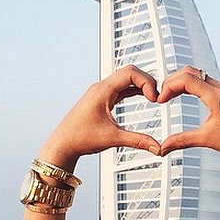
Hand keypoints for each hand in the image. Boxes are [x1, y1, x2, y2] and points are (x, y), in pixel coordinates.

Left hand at [38, 65, 161, 169]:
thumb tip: (157, 147)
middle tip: (157, 97)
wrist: (62, 144)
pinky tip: (143, 97)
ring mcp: (101, 92)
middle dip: (147, 81)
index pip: (131, 73)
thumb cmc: (80, 138)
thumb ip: (138, 141)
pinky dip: (134, 90)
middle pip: (130, 72)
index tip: (155, 99)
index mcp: (102, 90)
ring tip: (153, 97)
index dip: (147, 82)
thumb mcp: (113, 138)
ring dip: (141, 85)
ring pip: (126, 78)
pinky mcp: (102, 99)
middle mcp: (101, 87)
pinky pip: (121, 88)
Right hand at [157, 66, 219, 155]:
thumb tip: (165, 146)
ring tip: (170, 94)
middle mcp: (219, 88)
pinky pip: (204, 80)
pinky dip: (190, 83)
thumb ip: (183, 140)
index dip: (170, 86)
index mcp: (214, 96)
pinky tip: (185, 94)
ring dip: (180, 80)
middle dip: (172, 80)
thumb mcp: (207, 139)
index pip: (186, 80)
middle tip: (163, 95)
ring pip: (197, 74)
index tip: (161, 99)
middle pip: (190, 71)